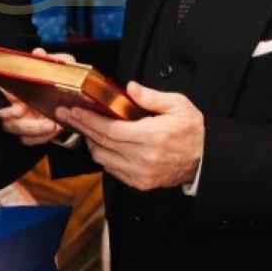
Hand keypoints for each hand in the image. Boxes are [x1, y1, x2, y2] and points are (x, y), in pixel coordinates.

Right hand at [0, 47, 74, 145]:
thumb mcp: (62, 66)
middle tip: (22, 110)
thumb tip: (38, 54)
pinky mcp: (31, 133)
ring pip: (13, 127)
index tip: (8, 92)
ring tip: (50, 124)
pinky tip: (53, 130)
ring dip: (31, 128)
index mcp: (17, 85)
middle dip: (8, 113)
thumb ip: (51, 60)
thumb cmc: (63, 82)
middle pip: (0, 111)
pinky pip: (28, 140)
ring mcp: (22, 119)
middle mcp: (15, 102)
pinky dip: (40, 138)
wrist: (76, 103)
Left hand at [56, 82, 203, 191]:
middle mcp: (143, 157)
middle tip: (67, 115)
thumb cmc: (192, 130)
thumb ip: (151, 97)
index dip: (89, 119)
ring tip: (85, 128)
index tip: (75, 110)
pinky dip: (103, 156)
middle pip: (102, 142)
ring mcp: (141, 173)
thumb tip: (130, 87)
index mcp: (152, 136)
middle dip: (81, 127)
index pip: (110, 129)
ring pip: (103, 158)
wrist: (205, 159)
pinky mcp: (140, 183)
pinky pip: (112, 170)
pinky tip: (101, 144)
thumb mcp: (178, 105)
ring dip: (91, 142)